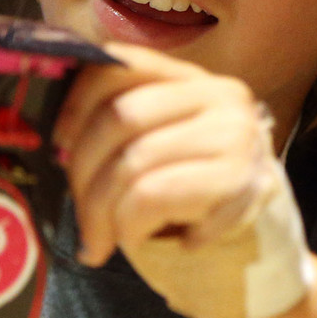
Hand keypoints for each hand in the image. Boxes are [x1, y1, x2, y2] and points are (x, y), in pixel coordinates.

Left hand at [52, 43, 311, 317]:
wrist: (259, 253)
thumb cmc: (193, 200)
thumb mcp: (162, 149)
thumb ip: (124, 127)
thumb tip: (57, 138)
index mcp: (193, 79)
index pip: (122, 63)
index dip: (78, 101)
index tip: (60, 143)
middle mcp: (221, 96)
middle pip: (122, 115)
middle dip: (83, 172)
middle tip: (77, 215)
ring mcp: (236, 136)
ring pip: (134, 161)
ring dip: (102, 212)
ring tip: (100, 240)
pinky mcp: (239, 180)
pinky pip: (153, 196)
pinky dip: (131, 226)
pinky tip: (139, 241)